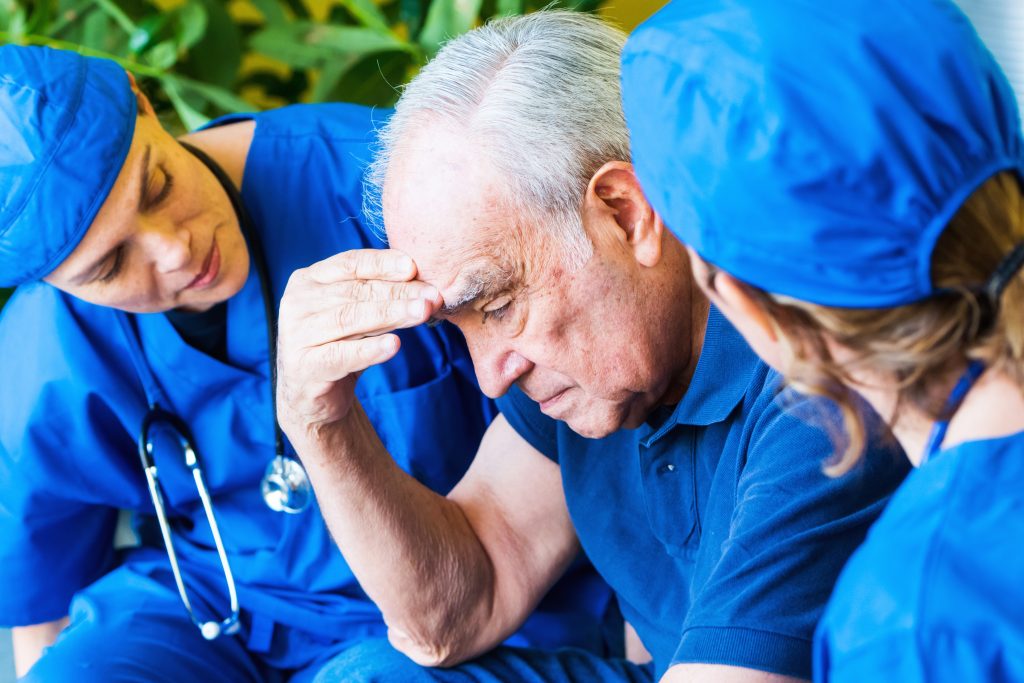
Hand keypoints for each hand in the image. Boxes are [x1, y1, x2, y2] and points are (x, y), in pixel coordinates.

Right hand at [276, 249, 439, 436]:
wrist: (310, 396)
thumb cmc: (338, 346)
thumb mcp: (356, 315)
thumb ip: (378, 296)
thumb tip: (424, 285)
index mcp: (308, 280)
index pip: (350, 264)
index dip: (383, 264)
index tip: (414, 267)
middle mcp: (298, 303)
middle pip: (356, 292)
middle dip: (398, 292)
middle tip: (432, 296)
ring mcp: (297, 335)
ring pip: (350, 319)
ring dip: (391, 314)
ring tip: (421, 313)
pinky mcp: (304, 367)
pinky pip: (341, 355)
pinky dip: (370, 349)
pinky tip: (394, 344)